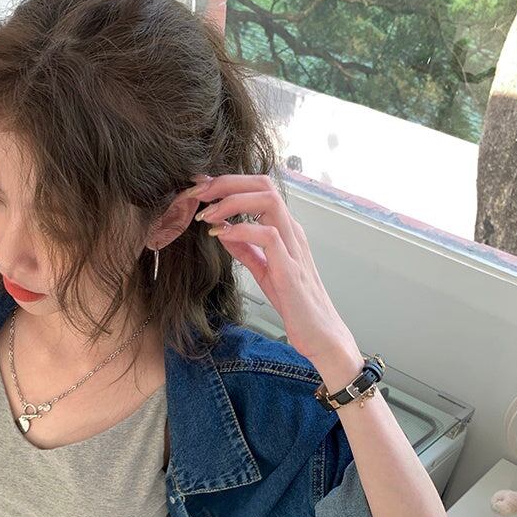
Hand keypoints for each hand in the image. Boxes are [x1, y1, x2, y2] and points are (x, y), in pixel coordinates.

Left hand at [189, 173, 357, 364]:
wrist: (320, 333)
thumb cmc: (295, 303)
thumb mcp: (264, 271)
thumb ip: (246, 249)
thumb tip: (223, 231)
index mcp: (285, 230)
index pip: (259, 189)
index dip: (228, 183)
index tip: (200, 188)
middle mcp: (291, 231)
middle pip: (263, 184)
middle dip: (226, 183)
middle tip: (197, 194)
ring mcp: (293, 247)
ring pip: (268, 201)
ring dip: (231, 202)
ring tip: (206, 214)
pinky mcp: (290, 269)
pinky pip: (267, 236)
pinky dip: (241, 230)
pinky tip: (221, 235)